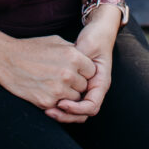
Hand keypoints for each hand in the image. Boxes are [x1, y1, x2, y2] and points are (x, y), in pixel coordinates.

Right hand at [0, 35, 95, 111]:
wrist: (6, 60)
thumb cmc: (31, 49)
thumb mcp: (55, 41)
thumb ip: (73, 50)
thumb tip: (85, 58)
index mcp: (73, 56)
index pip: (91, 71)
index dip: (83, 71)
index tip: (74, 70)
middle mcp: (68, 73)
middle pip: (84, 85)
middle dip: (76, 83)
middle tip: (61, 77)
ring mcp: (58, 89)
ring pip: (75, 98)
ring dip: (68, 94)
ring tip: (53, 83)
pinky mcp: (48, 102)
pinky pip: (61, 106)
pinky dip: (56, 101)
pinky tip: (45, 89)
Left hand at [45, 7, 119, 124]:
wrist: (97, 32)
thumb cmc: (95, 38)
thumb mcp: (88, 46)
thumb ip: (79, 60)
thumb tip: (67, 74)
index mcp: (101, 82)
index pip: (92, 106)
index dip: (77, 109)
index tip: (62, 103)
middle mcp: (94, 89)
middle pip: (83, 114)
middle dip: (67, 116)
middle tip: (50, 111)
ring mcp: (86, 88)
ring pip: (76, 111)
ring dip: (62, 113)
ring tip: (47, 110)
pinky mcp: (76, 86)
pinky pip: (70, 101)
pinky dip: (60, 104)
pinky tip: (47, 101)